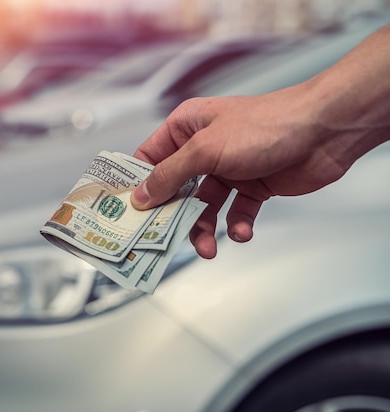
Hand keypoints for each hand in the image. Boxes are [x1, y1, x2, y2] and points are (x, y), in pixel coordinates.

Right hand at [130, 87, 366, 258]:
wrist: (324, 132)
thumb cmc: (266, 125)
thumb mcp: (205, 150)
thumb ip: (170, 175)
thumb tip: (141, 195)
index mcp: (186, 128)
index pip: (149, 159)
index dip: (137, 185)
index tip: (126, 212)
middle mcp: (203, 149)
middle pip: (175, 189)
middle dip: (171, 215)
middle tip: (162, 239)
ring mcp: (228, 169)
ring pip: (203, 207)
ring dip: (203, 229)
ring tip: (208, 247)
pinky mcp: (252, 187)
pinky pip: (234, 213)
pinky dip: (236, 226)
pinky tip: (240, 230)